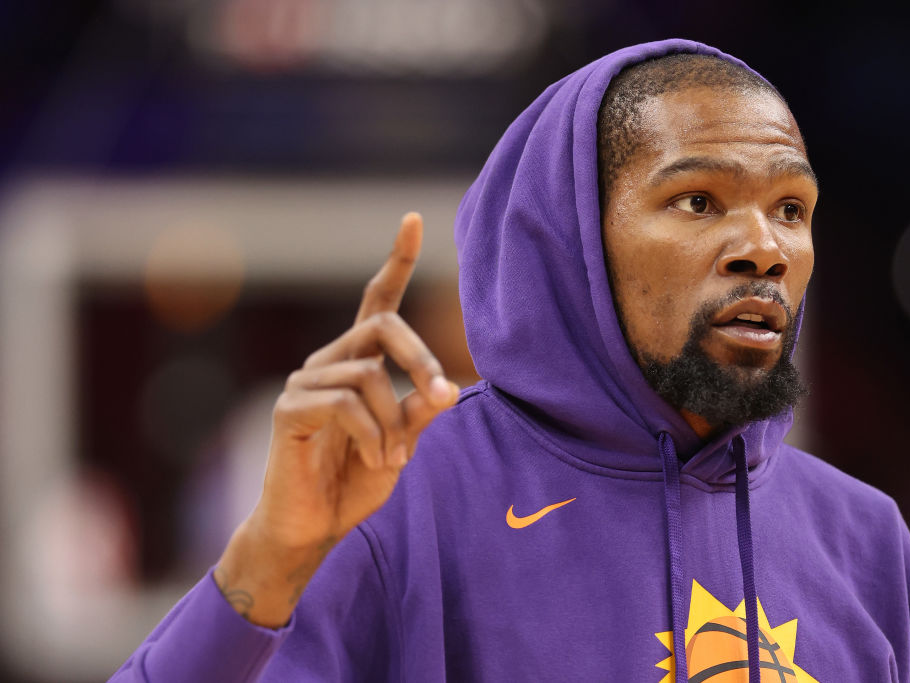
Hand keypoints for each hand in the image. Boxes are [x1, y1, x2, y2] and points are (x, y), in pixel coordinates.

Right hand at [214, 212, 457, 625]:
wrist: (311, 528)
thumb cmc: (355, 482)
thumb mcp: (402, 443)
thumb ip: (420, 411)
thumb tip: (450, 387)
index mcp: (357, 362)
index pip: (376, 300)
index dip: (395, 261)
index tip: (413, 220)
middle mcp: (329, 362)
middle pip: (383, 325)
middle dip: (422, 357)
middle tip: (443, 396)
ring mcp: (306, 383)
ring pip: (370, 372)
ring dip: (395, 420)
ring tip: (394, 458)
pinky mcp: (290, 410)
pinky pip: (345, 403)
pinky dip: (372, 434)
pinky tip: (376, 460)